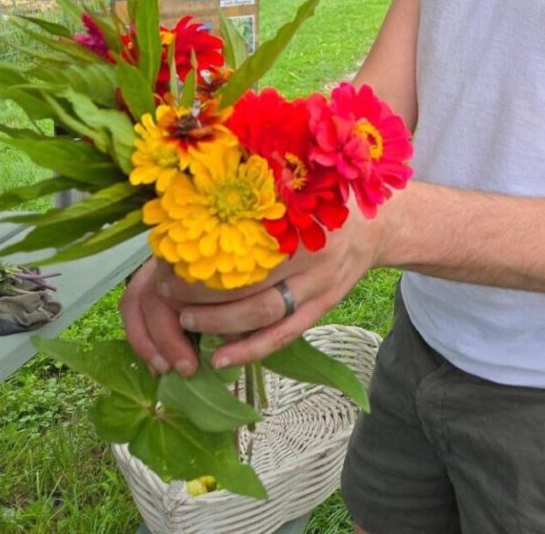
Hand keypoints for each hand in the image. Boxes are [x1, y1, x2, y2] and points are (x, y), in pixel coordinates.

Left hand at [119, 202, 383, 373]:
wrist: (377, 224)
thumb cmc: (325, 197)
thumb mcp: (297, 185)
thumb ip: (259, 193)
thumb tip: (195, 195)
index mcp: (300, 217)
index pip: (242, 242)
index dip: (204, 253)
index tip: (171, 255)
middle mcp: (312, 254)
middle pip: (250, 280)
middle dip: (203, 290)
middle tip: (167, 290)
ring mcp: (319, 285)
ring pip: (264, 313)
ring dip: (220, 323)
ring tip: (185, 321)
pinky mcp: (322, 308)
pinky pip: (283, 336)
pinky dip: (250, 351)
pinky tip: (221, 359)